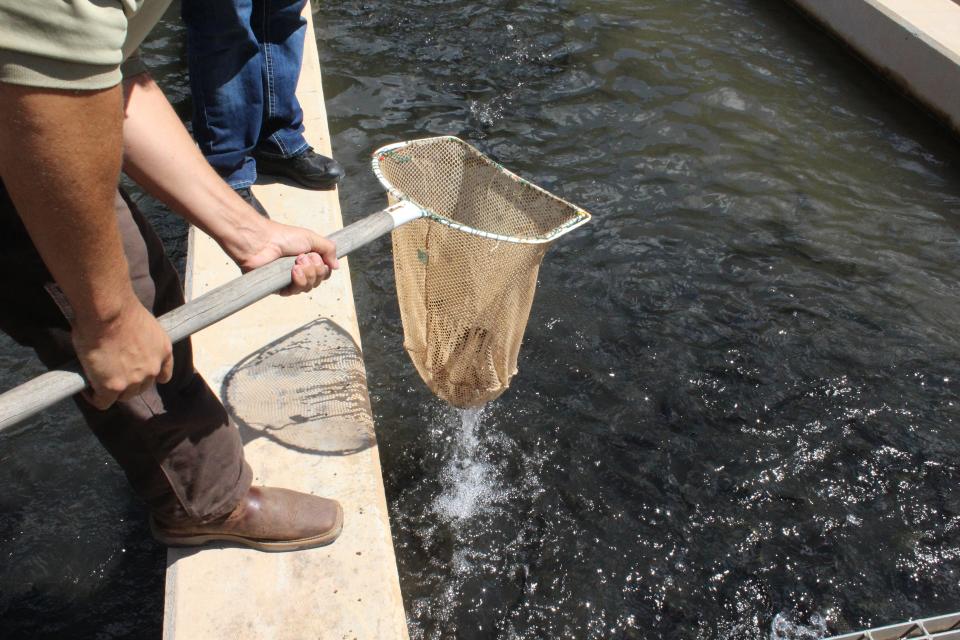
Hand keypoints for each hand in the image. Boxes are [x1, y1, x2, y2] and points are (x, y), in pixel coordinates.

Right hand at [72, 294, 173, 409]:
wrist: (108, 311)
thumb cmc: (120, 309)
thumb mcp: (144, 326)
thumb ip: (141, 342)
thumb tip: (126, 345)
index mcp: (164, 351)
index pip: (163, 375)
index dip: (148, 376)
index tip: (136, 372)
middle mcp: (153, 368)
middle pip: (141, 387)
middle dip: (127, 382)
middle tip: (109, 373)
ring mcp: (134, 380)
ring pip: (123, 396)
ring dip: (112, 391)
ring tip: (97, 380)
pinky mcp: (113, 387)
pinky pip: (103, 402)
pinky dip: (94, 398)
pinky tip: (86, 390)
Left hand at [231, 219, 338, 295]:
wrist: (263, 241)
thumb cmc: (283, 236)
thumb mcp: (312, 238)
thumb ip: (329, 249)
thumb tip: (336, 266)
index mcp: (308, 260)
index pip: (324, 273)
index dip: (324, 268)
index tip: (316, 256)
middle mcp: (300, 271)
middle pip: (318, 281)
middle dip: (315, 269)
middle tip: (303, 257)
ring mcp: (289, 280)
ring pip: (308, 287)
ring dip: (307, 274)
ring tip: (296, 262)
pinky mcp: (279, 288)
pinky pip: (295, 292)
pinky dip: (298, 281)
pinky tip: (293, 271)